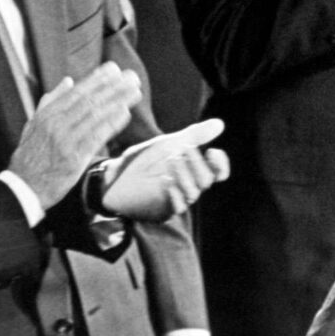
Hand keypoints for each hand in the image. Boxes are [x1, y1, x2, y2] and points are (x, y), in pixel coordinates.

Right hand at [10, 63, 142, 208]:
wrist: (24, 186)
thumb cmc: (30, 156)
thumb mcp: (34, 124)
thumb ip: (51, 101)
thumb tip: (67, 81)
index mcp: (48, 114)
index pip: (76, 92)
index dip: (97, 79)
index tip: (114, 69)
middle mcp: (56, 124)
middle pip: (89, 100)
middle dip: (113, 87)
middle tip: (131, 77)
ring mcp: (65, 140)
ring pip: (95, 115)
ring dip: (117, 102)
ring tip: (134, 92)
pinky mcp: (74, 158)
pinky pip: (96, 137)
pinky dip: (111, 124)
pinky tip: (125, 114)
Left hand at [99, 118, 230, 220]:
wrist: (114, 177)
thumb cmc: (143, 161)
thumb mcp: (168, 143)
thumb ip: (193, 135)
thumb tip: (220, 123)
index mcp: (193, 172)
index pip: (218, 173)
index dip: (220, 164)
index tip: (212, 151)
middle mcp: (188, 187)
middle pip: (206, 181)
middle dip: (197, 164)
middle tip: (183, 149)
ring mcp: (176, 200)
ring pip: (193, 193)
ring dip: (184, 175)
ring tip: (170, 159)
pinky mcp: (163, 212)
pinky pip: (177, 207)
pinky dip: (174, 193)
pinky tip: (166, 181)